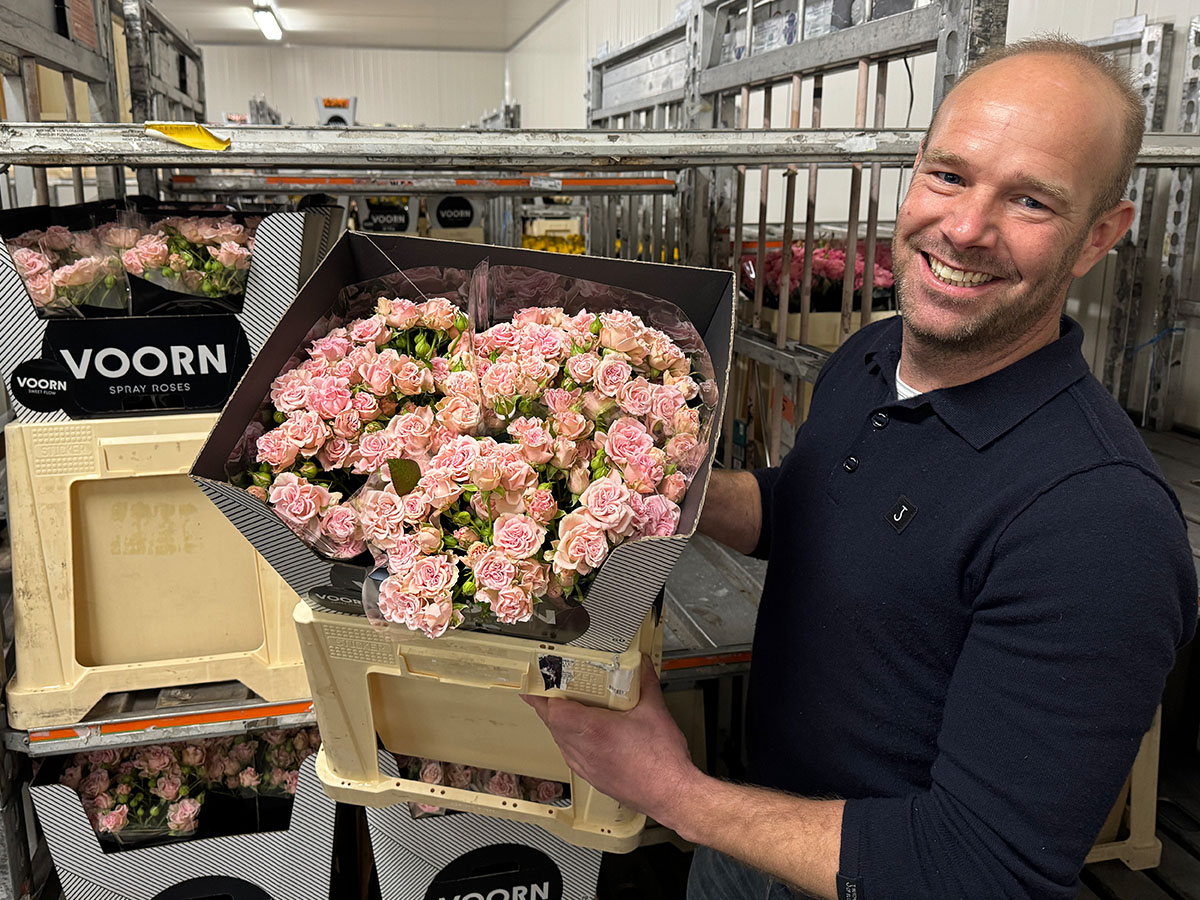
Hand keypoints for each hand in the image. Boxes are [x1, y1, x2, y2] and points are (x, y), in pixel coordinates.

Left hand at [522, 655, 702, 826]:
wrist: (671, 794)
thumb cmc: (662, 762)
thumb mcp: (655, 710)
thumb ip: (646, 682)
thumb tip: (642, 665)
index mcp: (594, 730)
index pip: (554, 710)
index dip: (541, 695)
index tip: (533, 684)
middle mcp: (585, 750)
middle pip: (552, 724)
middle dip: (546, 706)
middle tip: (544, 691)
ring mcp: (587, 767)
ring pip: (559, 741)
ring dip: (557, 724)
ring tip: (562, 709)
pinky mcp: (593, 778)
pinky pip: (570, 756)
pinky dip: (568, 741)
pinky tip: (581, 736)